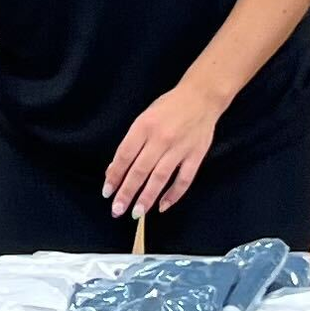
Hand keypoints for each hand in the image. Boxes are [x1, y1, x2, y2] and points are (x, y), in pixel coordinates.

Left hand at [103, 84, 221, 220]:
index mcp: (144, 126)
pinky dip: (173, 195)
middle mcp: (161, 138)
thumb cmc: (168, 107)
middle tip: (117, 210)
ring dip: (147, 198)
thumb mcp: (144, 118)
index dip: (115, 175)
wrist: (202, 97)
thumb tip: (115, 170)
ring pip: (160, 178)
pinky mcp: (196, 155)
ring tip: (136, 213)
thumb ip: (131, 143)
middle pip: (140, 170)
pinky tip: (162, 207)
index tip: (107, 192)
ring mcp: (180, 148)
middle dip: (127, 192)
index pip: (125, 155)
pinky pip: (184, 180)